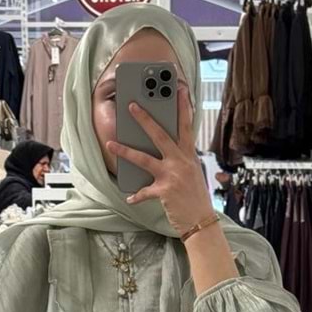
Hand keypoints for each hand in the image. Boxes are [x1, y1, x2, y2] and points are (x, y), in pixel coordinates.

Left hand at [108, 84, 214, 236]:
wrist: (201, 221)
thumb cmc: (195, 198)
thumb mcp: (192, 173)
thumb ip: (180, 160)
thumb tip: (165, 151)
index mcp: (188, 155)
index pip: (186, 126)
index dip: (183, 107)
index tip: (180, 90)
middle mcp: (180, 162)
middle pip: (160, 135)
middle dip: (144, 119)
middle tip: (131, 106)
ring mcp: (172, 175)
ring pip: (144, 159)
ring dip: (125, 151)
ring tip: (111, 144)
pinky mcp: (164, 191)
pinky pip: (144, 191)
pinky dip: (136, 195)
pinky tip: (129, 197)